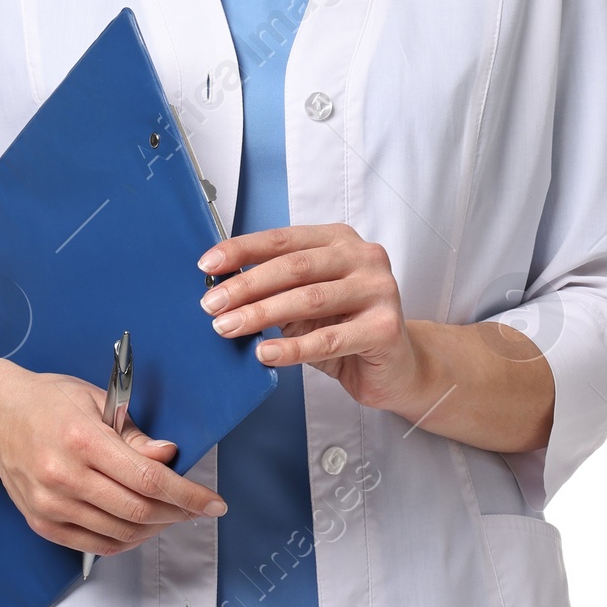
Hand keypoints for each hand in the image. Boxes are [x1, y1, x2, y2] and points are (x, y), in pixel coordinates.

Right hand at [0, 363, 226, 555]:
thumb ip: (134, 434)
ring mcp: (50, 505)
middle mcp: (64, 476)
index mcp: (82, 440)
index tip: (214, 503)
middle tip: (197, 507)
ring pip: (121, 532)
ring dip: (156, 528)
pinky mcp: (42, 522)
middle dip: (178, 513)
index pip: (148, 479)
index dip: (188, 495)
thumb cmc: (48, 401)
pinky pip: (96, 544)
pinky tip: (142, 525)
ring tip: (171, 513)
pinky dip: (127, 540)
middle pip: (138, 510)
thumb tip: (169, 457)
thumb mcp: (96, 401)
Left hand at [197, 224, 425, 419]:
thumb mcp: (308, 303)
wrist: (399, 367)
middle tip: (212, 305)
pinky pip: (328, 339)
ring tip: (227, 327)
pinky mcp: (384, 328)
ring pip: (308, 300)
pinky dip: (291, 347)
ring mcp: (378, 290)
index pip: (283, 239)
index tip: (208, 264)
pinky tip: (265, 353)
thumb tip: (222, 290)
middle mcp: (363, 258)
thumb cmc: (347, 329)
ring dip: (261, 314)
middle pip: (293, 267)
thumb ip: (277, 290)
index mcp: (340, 241)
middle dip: (246, 286)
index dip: (242, 250)